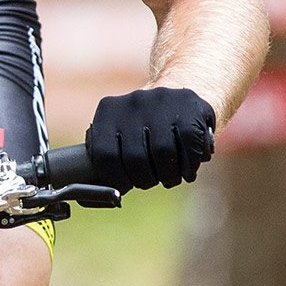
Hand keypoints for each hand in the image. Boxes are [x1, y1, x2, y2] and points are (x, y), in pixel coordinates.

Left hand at [84, 87, 216, 189]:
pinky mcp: (188, 107)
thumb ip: (107, 155)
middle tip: (149, 182)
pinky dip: (188, 166)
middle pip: (135, 158)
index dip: (116, 179)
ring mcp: (161, 102)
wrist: (180, 90)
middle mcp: (132, 102)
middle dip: (143, 179)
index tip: (125, 187)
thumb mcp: (120, 130)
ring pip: (163, 153)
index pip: (104, 155)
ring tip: (169, 178)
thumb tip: (97, 194)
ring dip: (168, 176)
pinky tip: (186, 170)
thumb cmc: (144, 124)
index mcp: (108, 110)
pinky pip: (188, 146)